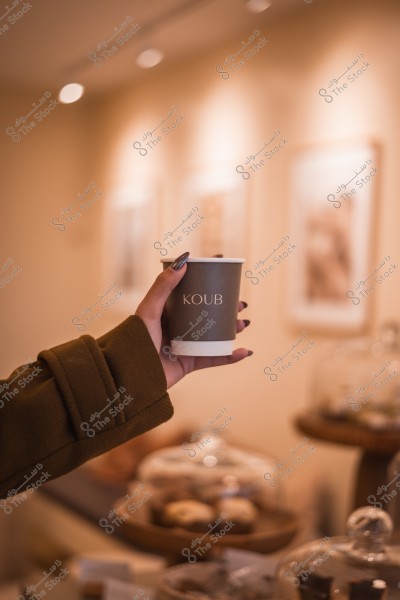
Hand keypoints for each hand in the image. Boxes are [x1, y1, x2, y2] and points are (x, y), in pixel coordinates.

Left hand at [135, 252, 252, 388]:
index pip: (192, 291)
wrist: (129, 377)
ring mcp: (186, 345)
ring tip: (243, 323)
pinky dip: (231, 356)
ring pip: (215, 335)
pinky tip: (245, 351)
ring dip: (232, 329)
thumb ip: (163, 286)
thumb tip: (184, 261)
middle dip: (227, 308)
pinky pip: (215, 359)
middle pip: (208, 313)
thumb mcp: (148, 310)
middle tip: (240, 303)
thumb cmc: (134, 340)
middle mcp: (178, 326)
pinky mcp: (190, 364)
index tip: (226, 270)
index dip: (209, 281)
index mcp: (168, 311)